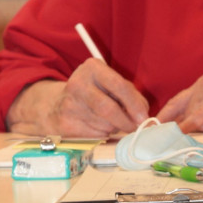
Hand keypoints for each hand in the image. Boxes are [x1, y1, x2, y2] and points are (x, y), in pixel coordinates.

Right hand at [6, 59, 149, 136]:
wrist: (58, 103)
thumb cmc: (95, 92)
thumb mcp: (111, 83)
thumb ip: (130, 95)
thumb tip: (143, 116)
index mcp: (93, 68)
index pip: (119, 85)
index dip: (134, 104)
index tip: (144, 117)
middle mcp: (78, 84)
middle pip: (109, 108)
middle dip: (126, 121)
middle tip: (135, 127)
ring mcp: (69, 104)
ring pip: (103, 124)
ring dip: (115, 127)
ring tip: (113, 121)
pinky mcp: (65, 123)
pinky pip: (94, 135)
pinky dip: (104, 134)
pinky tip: (100, 126)